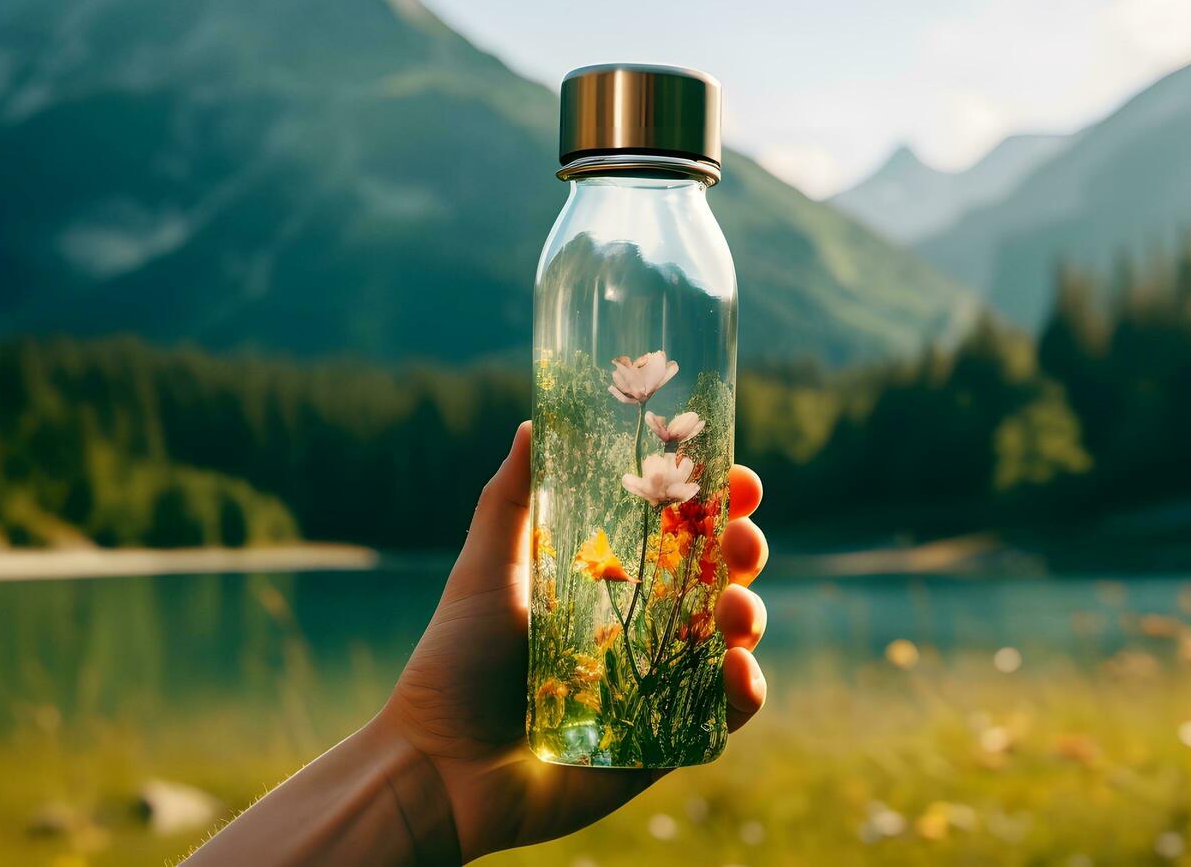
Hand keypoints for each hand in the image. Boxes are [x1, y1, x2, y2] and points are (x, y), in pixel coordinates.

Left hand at [381, 421, 769, 859]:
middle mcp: (643, 628)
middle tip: (742, 540)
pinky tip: (737, 669)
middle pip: (720, 578)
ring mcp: (661, 685)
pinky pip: (727, 713)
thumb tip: (532, 423)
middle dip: (745, 550)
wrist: (439, 768)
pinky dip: (746, 689)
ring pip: (734, 639)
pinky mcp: (668, 743)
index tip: (738, 477)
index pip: (682, 532)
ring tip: (737, 610)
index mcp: (611, 581)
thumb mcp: (486, 570)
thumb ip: (509, 499)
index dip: (718, 502)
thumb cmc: (456, 665)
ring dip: (751, 614)